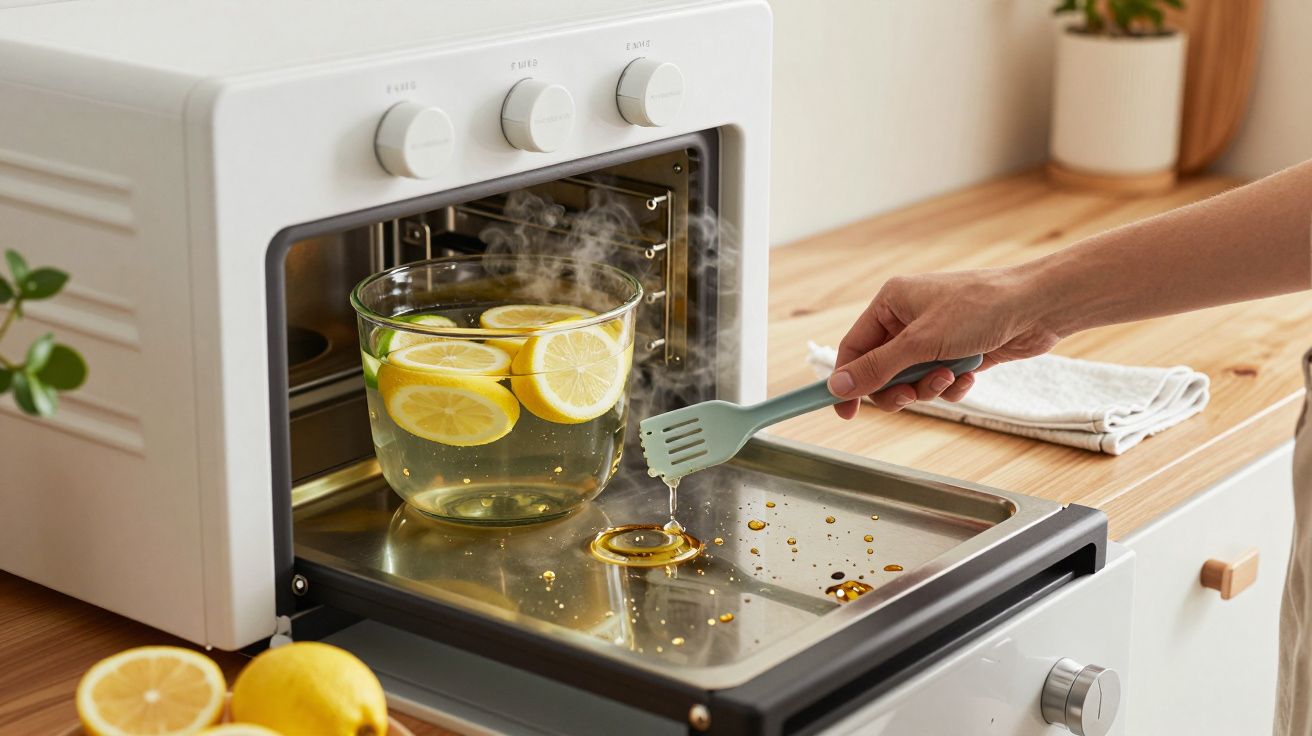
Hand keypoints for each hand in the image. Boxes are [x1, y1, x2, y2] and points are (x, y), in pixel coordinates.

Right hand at [827, 266, 1061, 417]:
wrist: (1038, 306)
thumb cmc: (981, 308)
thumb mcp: (921, 342)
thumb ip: (877, 367)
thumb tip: (838, 386)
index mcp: (891, 303)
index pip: (854, 347)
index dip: (847, 381)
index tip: (845, 412)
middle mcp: (908, 319)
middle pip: (881, 370)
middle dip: (898, 388)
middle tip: (913, 395)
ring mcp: (934, 337)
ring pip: (911, 380)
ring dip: (929, 387)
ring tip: (950, 377)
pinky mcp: (957, 353)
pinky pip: (938, 381)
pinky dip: (951, 385)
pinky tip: (969, 375)